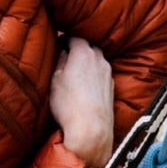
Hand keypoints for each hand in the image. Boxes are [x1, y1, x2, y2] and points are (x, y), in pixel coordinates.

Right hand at [50, 39, 113, 165]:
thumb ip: (59, 61)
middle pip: (89, 47)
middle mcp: (99, 60)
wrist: (91, 130)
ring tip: (75, 73)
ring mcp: (108, 74)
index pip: (75, 37)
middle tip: (65, 57)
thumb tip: (61, 52)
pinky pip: (102, 74)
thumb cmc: (69, 105)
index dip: (65, 39)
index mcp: (84, 54)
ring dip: (87, 63)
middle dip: (78, 49)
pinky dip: (94, 75)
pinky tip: (85, 86)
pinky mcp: (111, 88)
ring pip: (97, 61)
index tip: (57, 44)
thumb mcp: (54, 80)